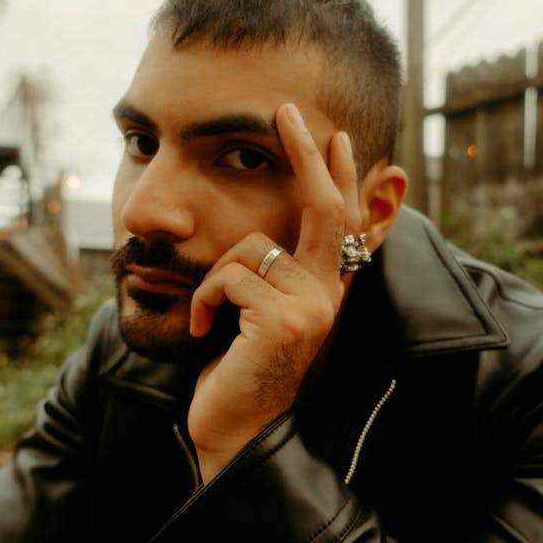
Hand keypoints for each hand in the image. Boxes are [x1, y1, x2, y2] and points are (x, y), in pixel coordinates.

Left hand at [187, 102, 360, 481]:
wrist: (231, 432)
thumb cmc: (236, 372)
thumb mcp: (256, 314)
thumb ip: (268, 273)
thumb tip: (262, 233)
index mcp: (324, 292)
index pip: (340, 222)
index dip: (339, 176)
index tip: (336, 136)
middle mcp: (329, 296)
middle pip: (323, 208)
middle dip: (306, 154)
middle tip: (286, 110)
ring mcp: (311, 308)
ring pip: (251, 246)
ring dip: (213, 278)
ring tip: (209, 318)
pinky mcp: (283, 320)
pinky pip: (229, 276)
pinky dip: (203, 300)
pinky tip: (203, 331)